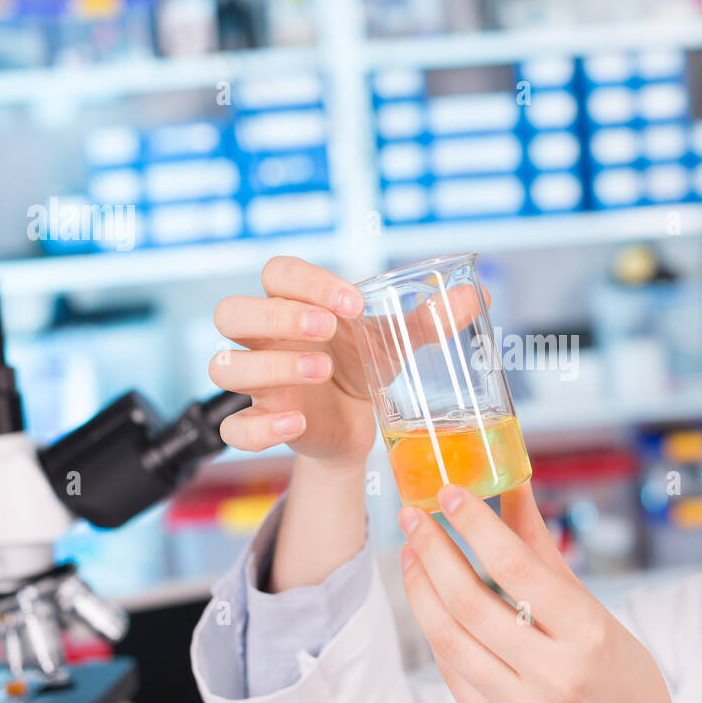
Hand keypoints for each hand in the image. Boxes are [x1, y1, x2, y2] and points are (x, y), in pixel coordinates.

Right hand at [210, 255, 490, 467]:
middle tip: (328, 329)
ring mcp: (256, 384)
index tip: (353, 302)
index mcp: (292, 304)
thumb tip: (477, 295)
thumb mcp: (394, 341)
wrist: (361, 426)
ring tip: (323, 371)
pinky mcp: (259, 424)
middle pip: (233, 311)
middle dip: (277, 315)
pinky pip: (232, 429)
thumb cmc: (364, 365)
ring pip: (225, 366)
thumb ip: (429, 318)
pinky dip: (258, 427)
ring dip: (270, 366)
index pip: (277, 272)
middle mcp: (262, 339)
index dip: (306, 281)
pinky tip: (296, 423)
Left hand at [397, 480, 701, 702]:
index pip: (518, 568)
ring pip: (450, 639)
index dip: (477, 526)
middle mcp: (555, 673)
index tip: (449, 493)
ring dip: (421, 590)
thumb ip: (542, 548)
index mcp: (587, 632)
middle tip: (412, 517)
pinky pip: (453, 673)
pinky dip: (436, 631)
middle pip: (471, 603)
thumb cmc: (614, 667)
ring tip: (411, 555)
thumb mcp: (590, 605)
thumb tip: (512, 484)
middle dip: (433, 552)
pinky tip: (429, 602)